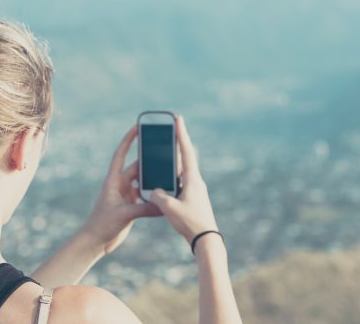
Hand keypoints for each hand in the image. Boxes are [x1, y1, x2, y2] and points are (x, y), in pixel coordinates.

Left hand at [80, 124, 160, 254]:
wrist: (96, 241)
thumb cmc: (102, 224)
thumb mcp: (124, 214)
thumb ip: (143, 208)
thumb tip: (162, 204)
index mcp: (113, 180)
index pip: (121, 154)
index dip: (128, 140)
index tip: (137, 127)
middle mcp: (120, 185)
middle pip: (138, 168)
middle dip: (150, 162)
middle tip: (166, 153)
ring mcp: (126, 195)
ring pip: (144, 183)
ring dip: (154, 180)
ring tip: (170, 174)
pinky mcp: (132, 207)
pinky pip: (146, 198)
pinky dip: (155, 197)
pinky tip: (167, 196)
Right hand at [149, 115, 219, 242]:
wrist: (206, 240)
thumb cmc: (190, 223)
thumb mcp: (170, 208)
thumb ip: (158, 196)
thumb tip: (154, 190)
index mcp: (192, 179)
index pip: (186, 151)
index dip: (181, 134)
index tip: (178, 119)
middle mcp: (196, 182)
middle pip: (184, 158)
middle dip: (176, 145)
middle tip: (170, 131)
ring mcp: (195, 190)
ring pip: (181, 173)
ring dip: (172, 165)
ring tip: (161, 156)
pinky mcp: (193, 199)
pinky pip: (180, 184)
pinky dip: (171, 181)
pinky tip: (162, 184)